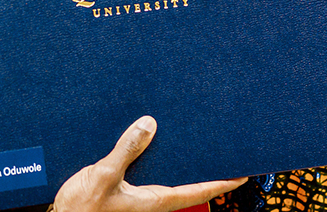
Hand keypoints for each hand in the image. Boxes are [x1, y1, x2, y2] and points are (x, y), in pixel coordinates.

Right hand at [51, 116, 245, 211]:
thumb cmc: (81, 208)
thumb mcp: (103, 175)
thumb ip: (126, 150)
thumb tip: (150, 124)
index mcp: (155, 200)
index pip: (199, 190)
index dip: (224, 181)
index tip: (245, 172)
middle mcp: (153, 199)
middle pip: (189, 183)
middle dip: (209, 169)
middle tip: (226, 150)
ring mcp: (141, 196)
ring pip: (171, 176)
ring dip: (185, 162)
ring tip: (199, 142)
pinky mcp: (127, 189)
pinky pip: (152, 171)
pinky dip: (161, 157)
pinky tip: (156, 142)